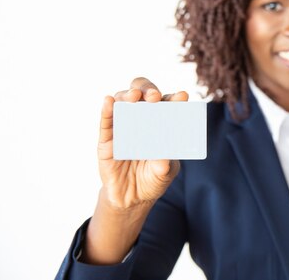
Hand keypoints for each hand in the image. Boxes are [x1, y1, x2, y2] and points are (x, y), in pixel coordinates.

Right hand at [98, 77, 188, 209]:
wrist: (131, 198)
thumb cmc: (153, 178)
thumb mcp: (164, 172)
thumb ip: (165, 166)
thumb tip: (163, 159)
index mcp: (162, 123)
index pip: (168, 105)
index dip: (175, 99)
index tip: (182, 96)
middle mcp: (143, 119)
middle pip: (144, 95)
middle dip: (149, 90)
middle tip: (155, 97)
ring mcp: (123, 126)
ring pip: (123, 101)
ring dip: (128, 95)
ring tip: (134, 96)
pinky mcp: (107, 138)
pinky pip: (106, 121)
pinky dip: (107, 109)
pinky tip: (109, 101)